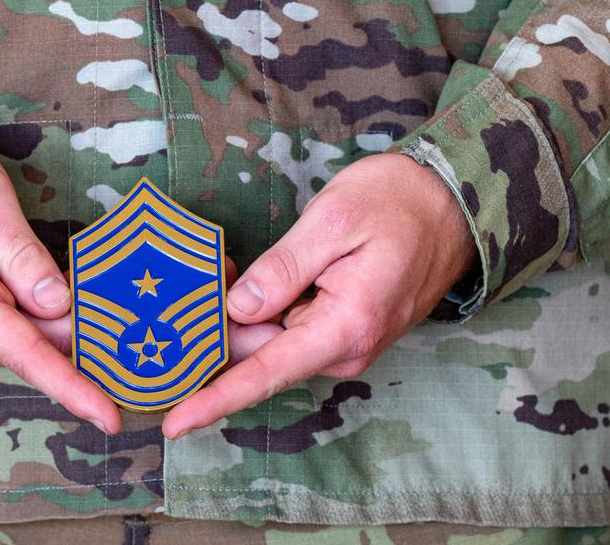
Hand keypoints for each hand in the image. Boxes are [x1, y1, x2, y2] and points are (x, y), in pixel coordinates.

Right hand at [0, 125, 120, 433]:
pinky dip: (30, 312)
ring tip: (74, 276)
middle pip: (33, 344)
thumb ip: (21, 254)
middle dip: (78, 332)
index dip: (73, 387)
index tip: (109, 416)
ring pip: (20, 335)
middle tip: (115, 295)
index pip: (26, 355)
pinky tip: (42, 283)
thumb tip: (57, 304)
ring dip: (53, 317)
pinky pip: (2, 325)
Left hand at [162, 153, 475, 438]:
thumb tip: (238, 310)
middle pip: (261, 357)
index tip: (175, 423)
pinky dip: (264, 312)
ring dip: (242, 317)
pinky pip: (290, 332)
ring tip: (223, 271)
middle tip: (198, 281)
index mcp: (345, 326)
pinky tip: (250, 281)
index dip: (216, 399)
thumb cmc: (396, 202)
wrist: (450, 202)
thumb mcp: (332, 220)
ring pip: (272, 344)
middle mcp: (346, 347)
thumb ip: (282, 269)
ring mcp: (346, 342)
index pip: (267, 374)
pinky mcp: (342, 329)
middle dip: (220, 330)